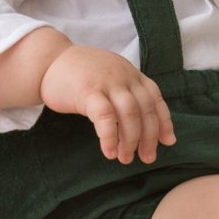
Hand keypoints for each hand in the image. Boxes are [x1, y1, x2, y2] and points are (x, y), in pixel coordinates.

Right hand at [40, 45, 175, 164]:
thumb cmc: (80, 74)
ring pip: (130, 114)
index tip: (168, 141)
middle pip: (145, 109)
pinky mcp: (88, 91)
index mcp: (131, 73)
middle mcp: (123, 76)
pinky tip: (109, 151)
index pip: (155, 98)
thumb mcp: (110, 77)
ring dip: (131, 140)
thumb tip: (142, 124)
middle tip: (147, 158)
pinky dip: (110, 136)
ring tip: (126, 158)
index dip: (164, 121)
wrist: (49, 60)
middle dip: (149, 137)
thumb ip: (126, 93)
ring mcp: (107, 82)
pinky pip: (105, 117)